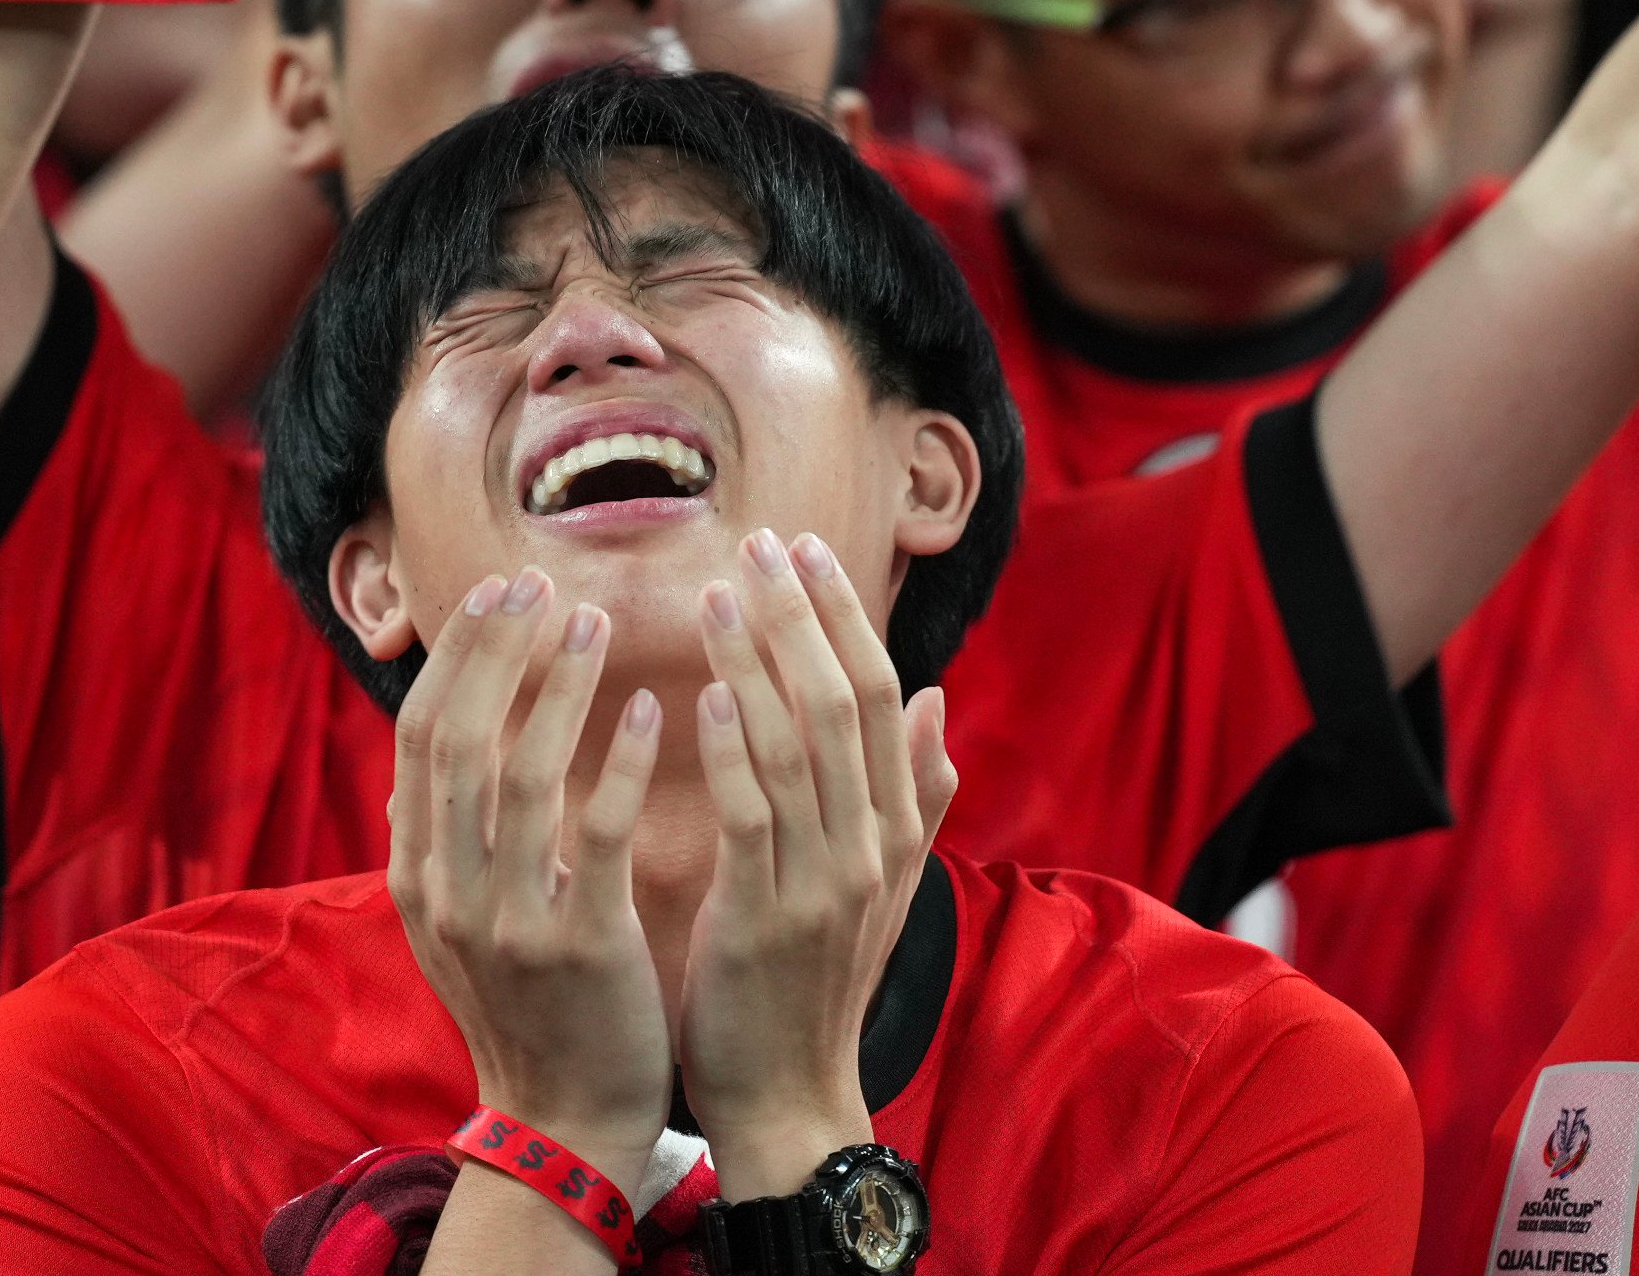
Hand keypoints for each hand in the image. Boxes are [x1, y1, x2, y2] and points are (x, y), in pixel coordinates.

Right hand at [389, 568, 673, 1204]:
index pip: (421, 735)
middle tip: (541, 581)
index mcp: (418, 874)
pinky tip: (655, 706)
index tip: (499, 591)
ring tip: (599, 621)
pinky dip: (618, 760)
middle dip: (497, 648)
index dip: (456, 656)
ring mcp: (507, 920)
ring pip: (519, 771)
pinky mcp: (576, 946)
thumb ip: (445, 836)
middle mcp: (447, 890)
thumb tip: (429, 746)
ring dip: (558, 685)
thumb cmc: (529, 1006)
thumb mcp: (460, 920)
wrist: (562, 1123)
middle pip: (457, 737)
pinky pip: (596, 832)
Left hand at [679, 532, 956, 1197]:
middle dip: (800, 615)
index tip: (804, 549)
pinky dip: (733, 753)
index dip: (844, 616)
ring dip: (756, 663)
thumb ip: (914, 792)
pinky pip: (754, 820)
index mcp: (894, 828)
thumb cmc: (817, 982)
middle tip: (756, 541)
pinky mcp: (767, 920)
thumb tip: (937, 697)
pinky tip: (701, 698)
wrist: (790, 1097)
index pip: (882, 694)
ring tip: (716, 594)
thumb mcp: (882, 884)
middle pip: (843, 703)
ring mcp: (824, 884)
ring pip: (797, 747)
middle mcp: (871, 846)